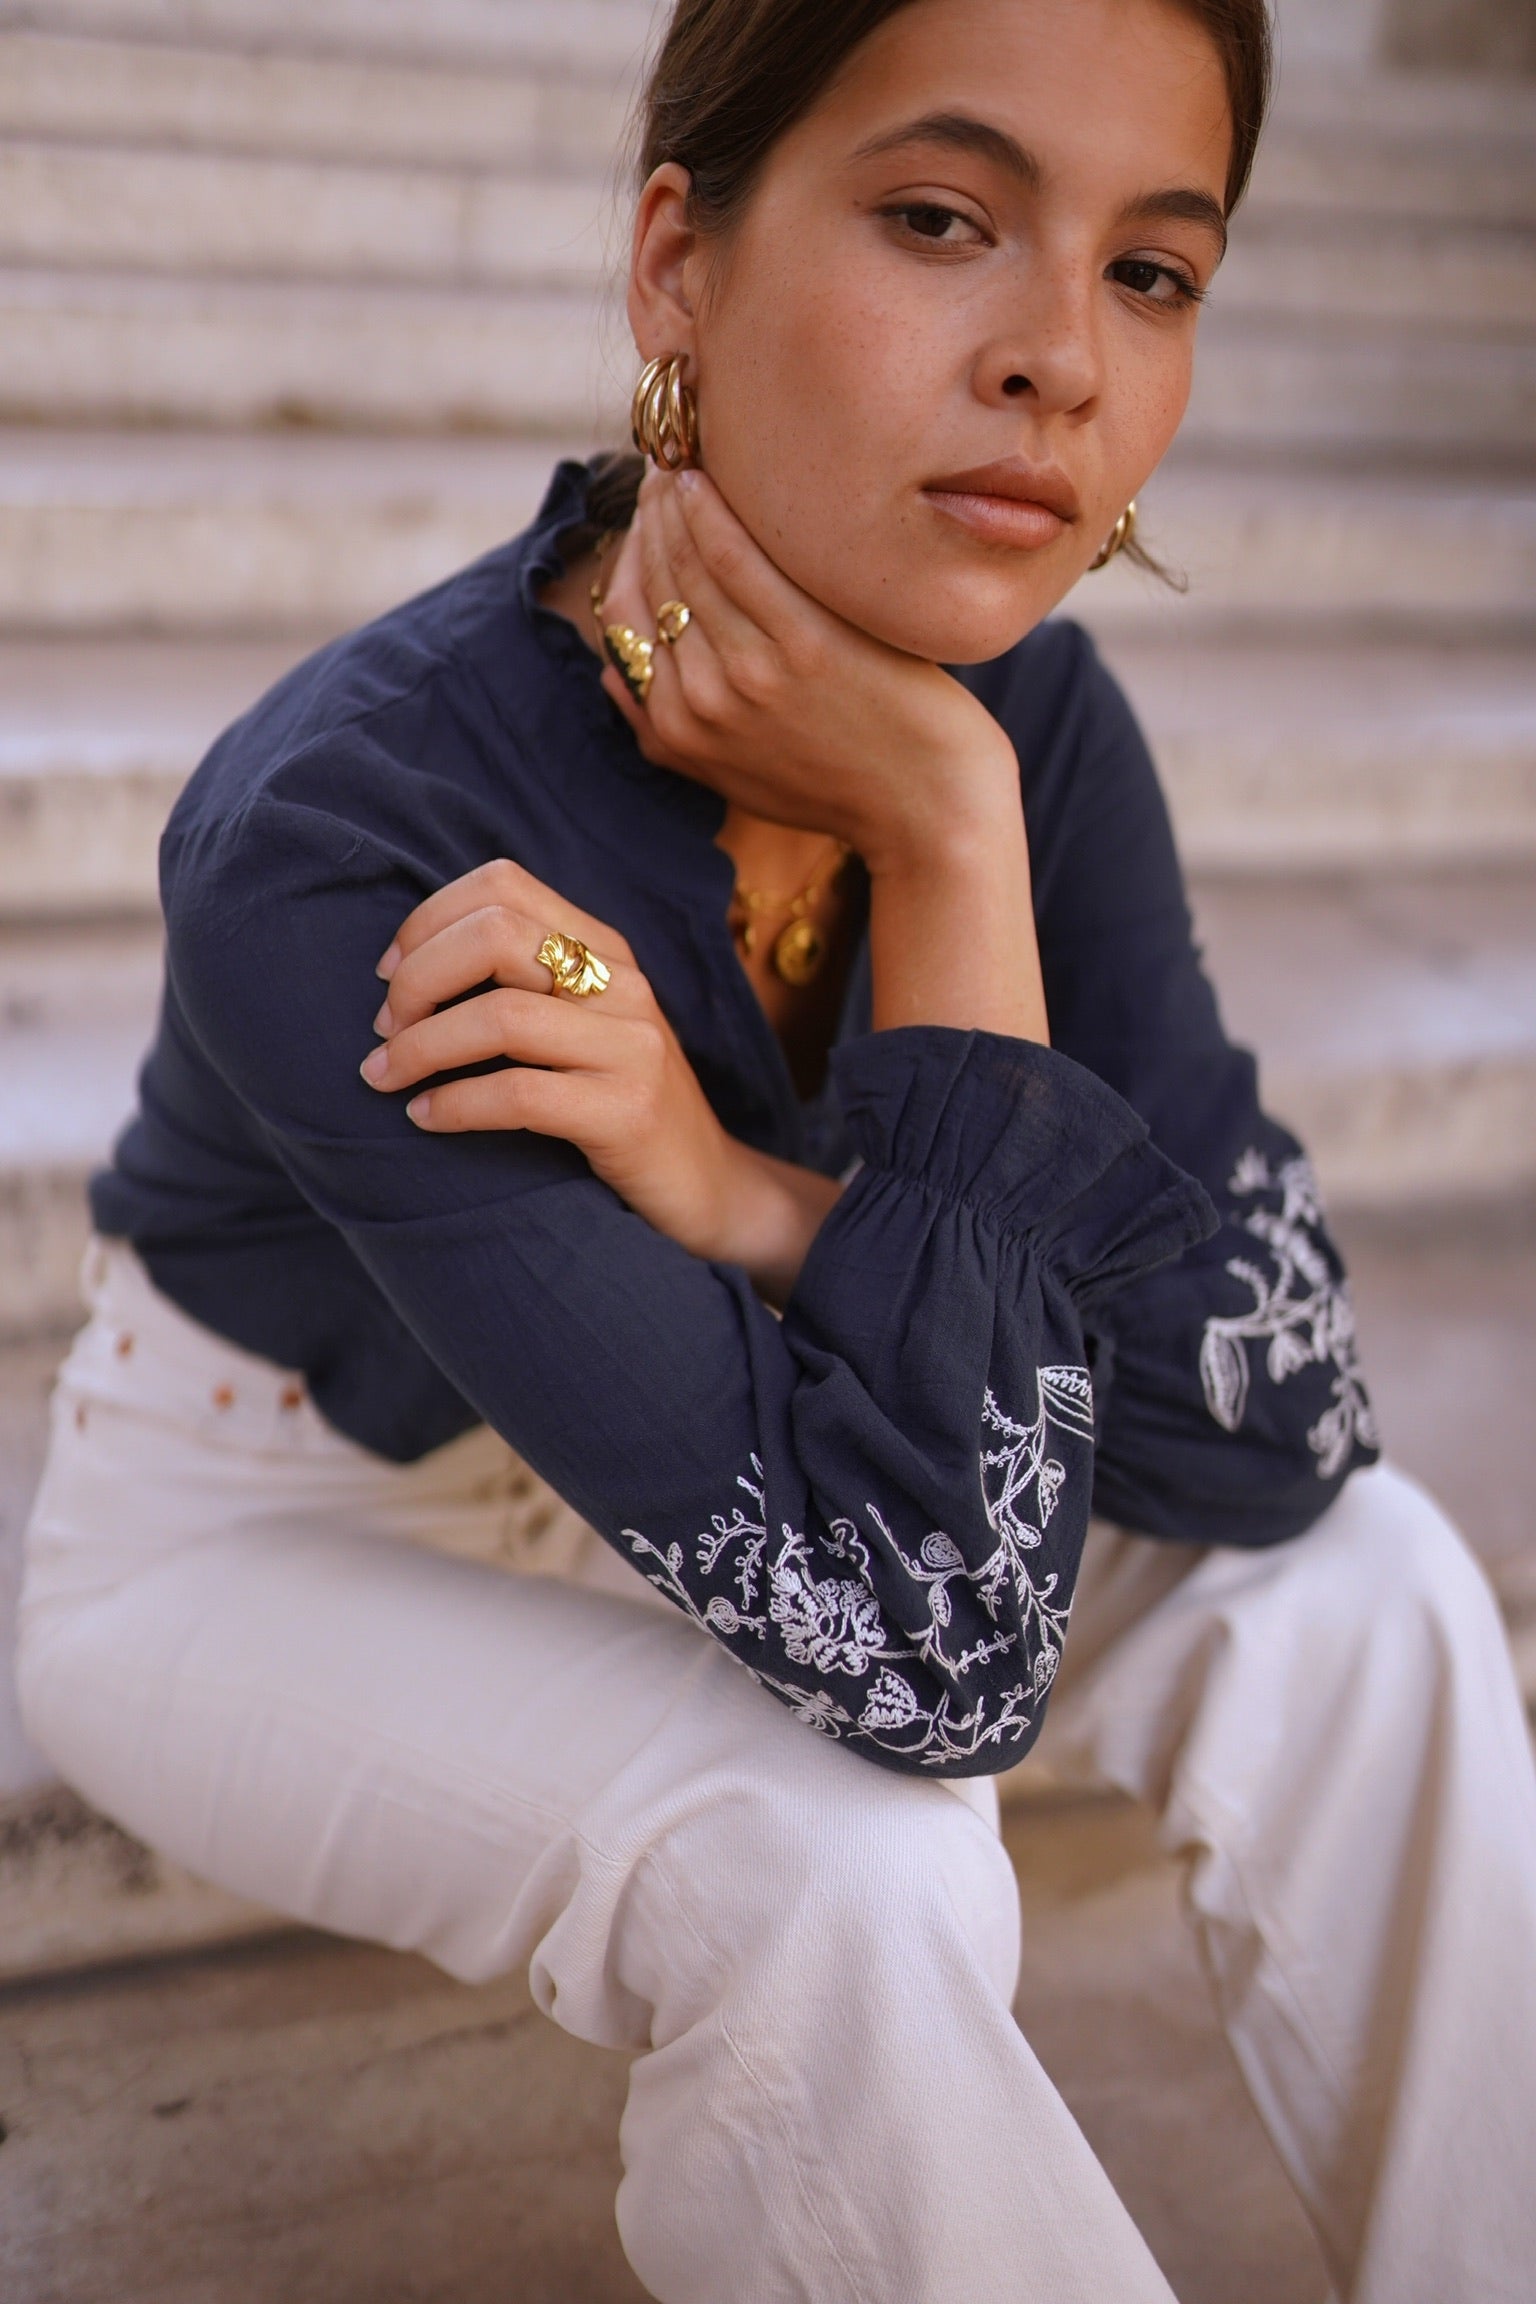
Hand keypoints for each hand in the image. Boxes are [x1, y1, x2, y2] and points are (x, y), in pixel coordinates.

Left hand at [360, 858, 839, 1299]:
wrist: (707, 1187)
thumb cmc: (616, 1106)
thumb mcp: (581, 1028)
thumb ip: (522, 985)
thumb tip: (406, 970)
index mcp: (605, 950)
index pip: (503, 884)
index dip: (427, 921)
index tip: (389, 977)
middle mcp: (623, 984)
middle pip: (495, 935)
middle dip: (417, 980)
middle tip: (384, 1030)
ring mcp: (633, 1046)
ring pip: (500, 1016)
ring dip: (419, 1047)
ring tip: (384, 1077)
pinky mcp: (629, 1112)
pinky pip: (519, 1094)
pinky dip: (454, 1104)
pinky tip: (425, 1118)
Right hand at [598, 467, 1020, 876]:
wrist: (927, 815)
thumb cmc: (838, 788)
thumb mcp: (732, 777)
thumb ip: (669, 734)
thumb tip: (615, 678)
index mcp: (676, 732)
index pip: (623, 619)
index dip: (629, 554)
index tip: (647, 513)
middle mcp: (702, 703)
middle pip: (652, 581)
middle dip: (649, 515)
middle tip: (664, 465)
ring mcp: (752, 673)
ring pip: (688, 561)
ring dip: (676, 499)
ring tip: (688, 458)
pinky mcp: (807, 645)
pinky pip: (740, 558)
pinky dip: (715, 509)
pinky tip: (711, 477)